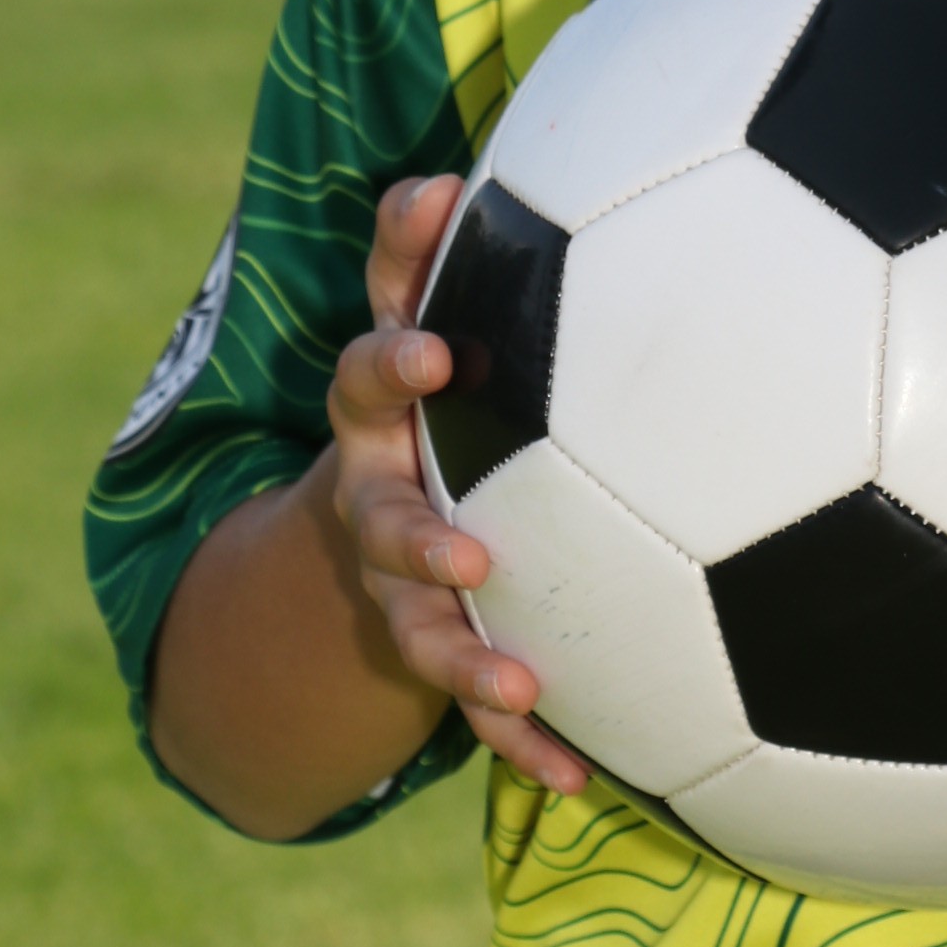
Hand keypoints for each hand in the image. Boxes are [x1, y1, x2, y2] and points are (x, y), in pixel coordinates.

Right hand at [328, 173, 590, 797]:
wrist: (373, 521)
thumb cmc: (442, 392)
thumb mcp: (429, 319)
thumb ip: (426, 253)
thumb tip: (438, 169)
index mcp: (383, 413)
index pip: (371, 373)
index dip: (396, 364)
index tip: (439, 356)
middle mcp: (377, 498)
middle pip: (379, 517)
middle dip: (416, 535)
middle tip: (466, 550)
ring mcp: (400, 584)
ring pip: (420, 627)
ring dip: (464, 656)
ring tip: (518, 681)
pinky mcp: (436, 647)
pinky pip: (475, 705)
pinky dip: (522, 739)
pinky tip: (575, 777)